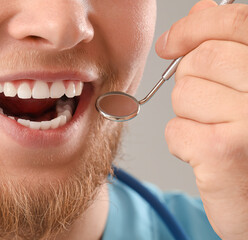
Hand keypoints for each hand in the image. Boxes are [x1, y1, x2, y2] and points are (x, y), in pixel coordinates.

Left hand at [156, 1, 247, 238]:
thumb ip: (229, 45)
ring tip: (218, 133)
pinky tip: (209, 156)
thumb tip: (201, 11)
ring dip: (190, 115)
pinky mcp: (224, 151)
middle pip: (199, 61)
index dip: (193, 27)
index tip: (169, 43)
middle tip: (213, 108)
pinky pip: (176, 130)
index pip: (234, 23)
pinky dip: (183, 143)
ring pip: (183, 94)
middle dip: (192, 83)